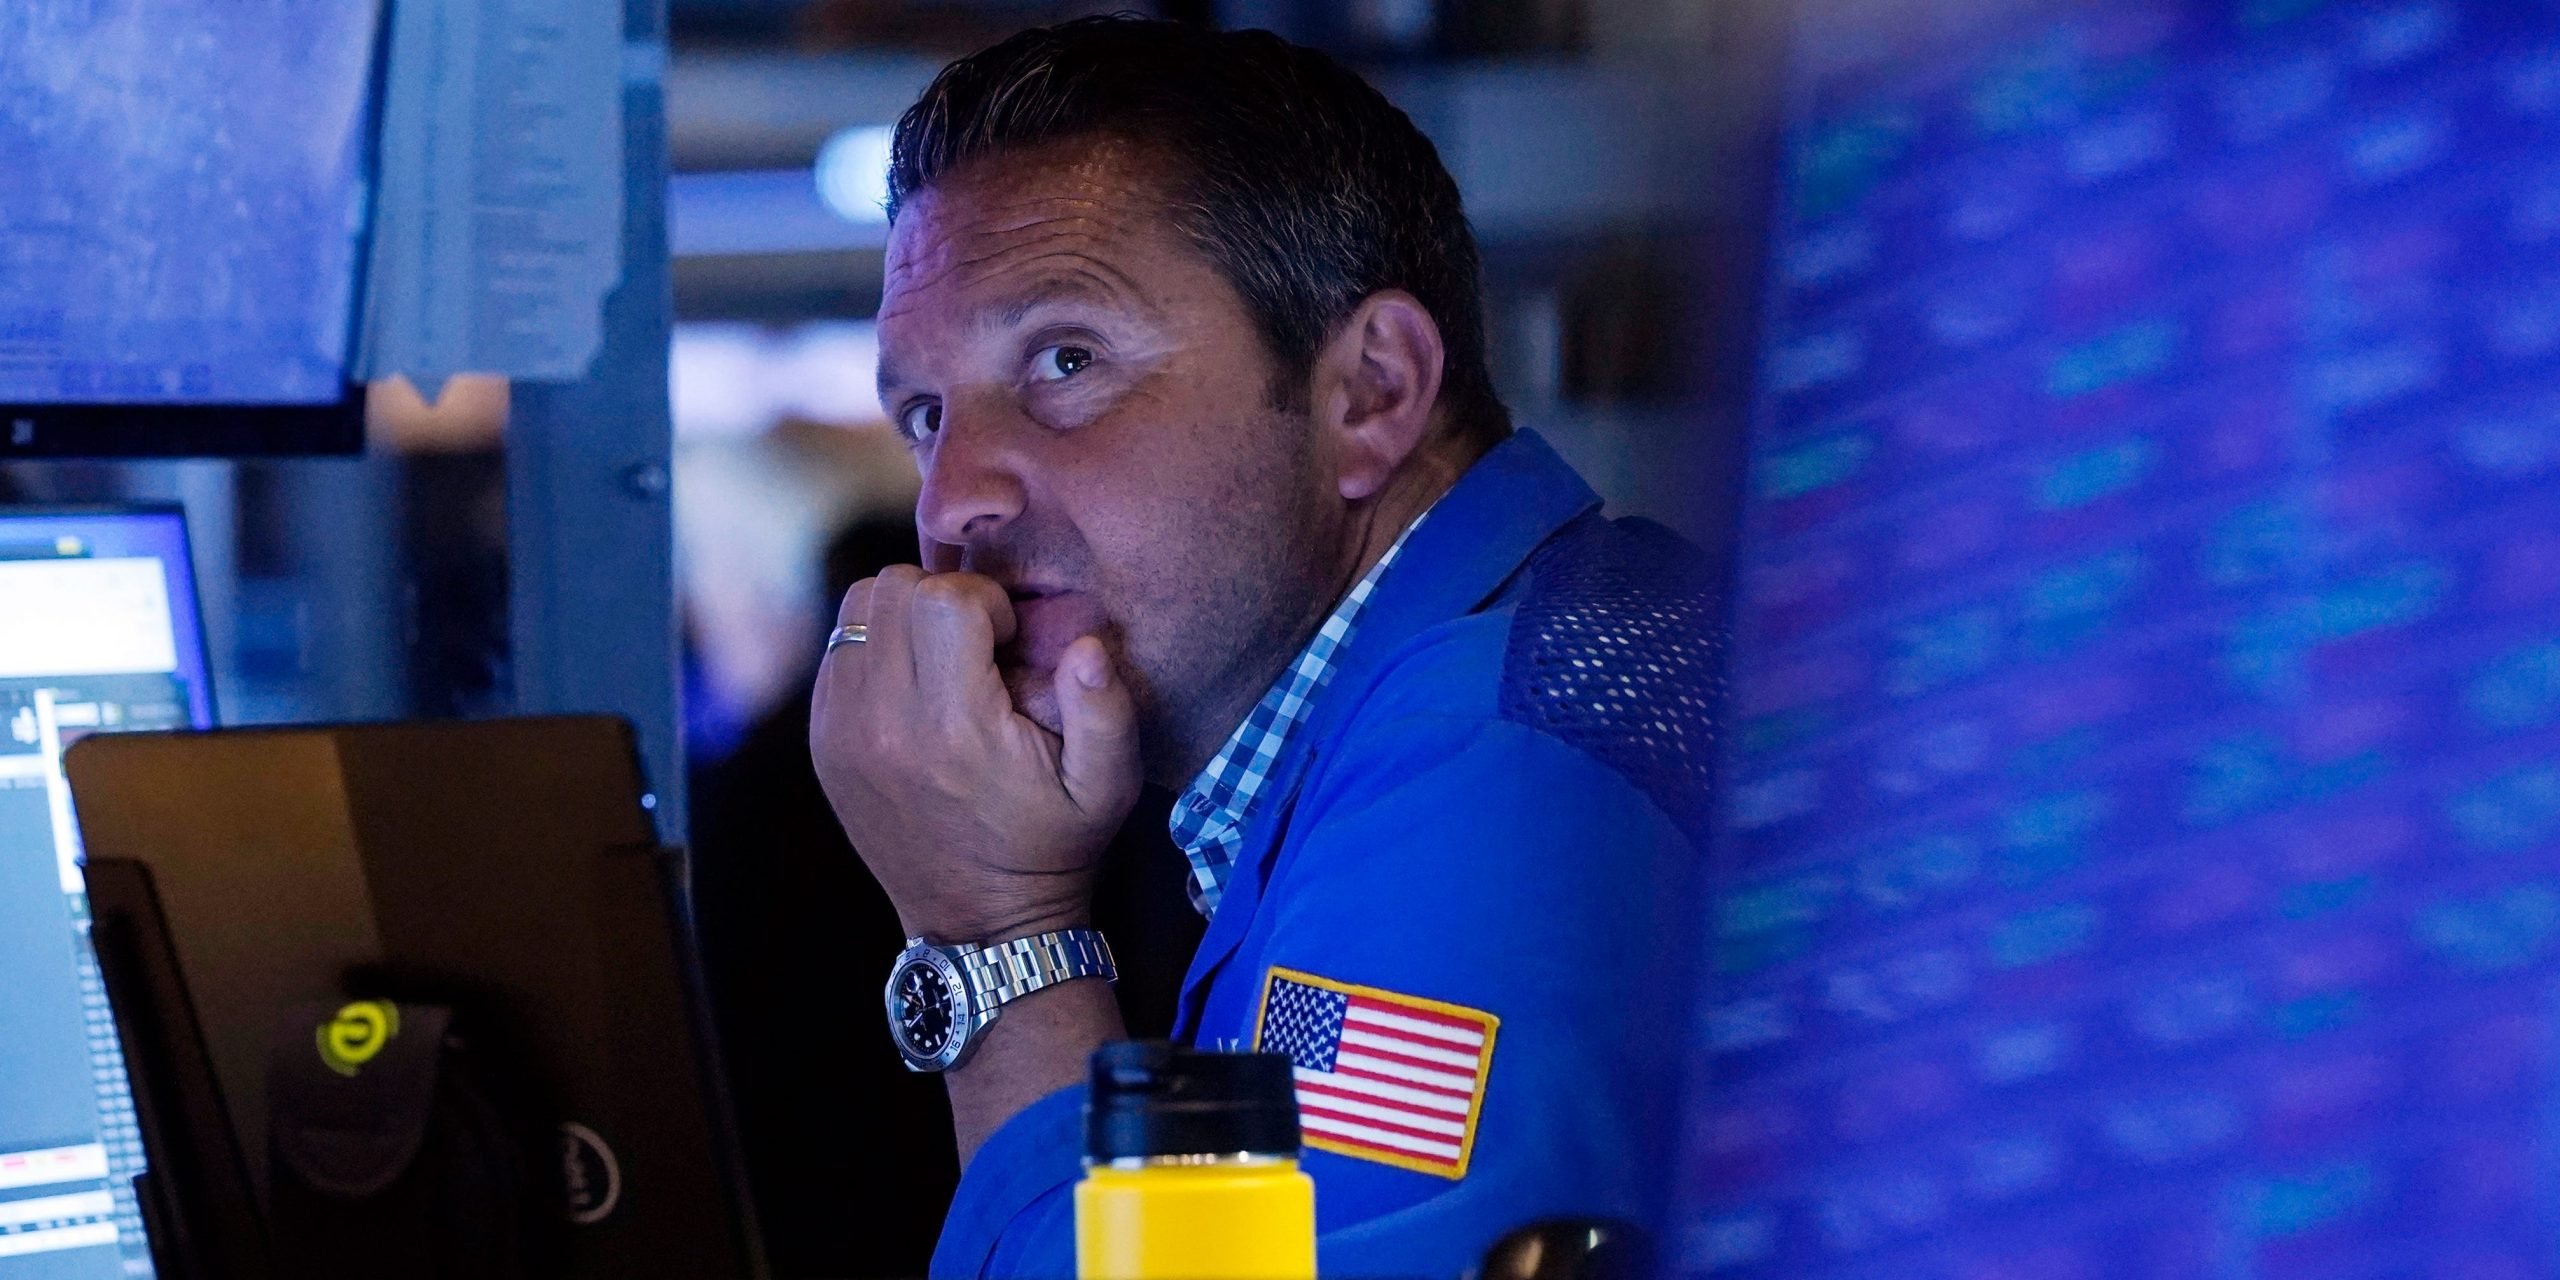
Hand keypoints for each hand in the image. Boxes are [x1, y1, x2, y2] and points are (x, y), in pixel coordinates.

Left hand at [810, 566, 1142, 941]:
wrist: (979, 923)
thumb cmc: (1050, 848)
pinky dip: (877, 649)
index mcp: (952, 728)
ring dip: (905, 618)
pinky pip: (839, 651)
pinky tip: (915, 688)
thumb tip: (1086, 646)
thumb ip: (1106, 710)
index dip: (986, 602)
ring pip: (858, 609)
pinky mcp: (823, 742)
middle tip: (977, 645)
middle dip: (943, 599)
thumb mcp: (1106, 787)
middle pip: (893, 589)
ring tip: (944, 659)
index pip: (943, 599)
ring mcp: (841, 733)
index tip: (1008, 642)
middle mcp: (882, 724)